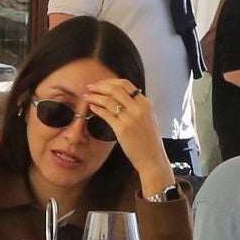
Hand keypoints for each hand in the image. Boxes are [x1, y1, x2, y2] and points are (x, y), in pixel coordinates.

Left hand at [81, 78, 173, 193]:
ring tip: (86, 97)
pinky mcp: (122, 129)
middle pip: (115, 89)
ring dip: (95, 96)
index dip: (109, 81)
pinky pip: (106, 114)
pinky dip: (97, 108)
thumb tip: (122, 97)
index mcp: (145, 103)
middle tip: (89, 88)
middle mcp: (138, 108)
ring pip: (108, 100)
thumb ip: (137, 106)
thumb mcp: (147, 118)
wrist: (152, 158)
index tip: (100, 84)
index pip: (125, 84)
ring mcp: (130, 118)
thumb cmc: (148, 141)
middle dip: (99, 86)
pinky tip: (91, 107)